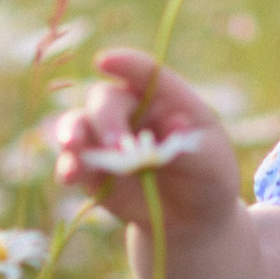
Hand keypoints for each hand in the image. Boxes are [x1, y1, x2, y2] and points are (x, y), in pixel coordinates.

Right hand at [52, 49, 244, 236]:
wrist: (190, 216)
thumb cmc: (207, 176)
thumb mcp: (211, 163)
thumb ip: (191, 147)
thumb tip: (175, 125)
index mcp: (164, 98)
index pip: (145, 73)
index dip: (125, 64)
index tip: (105, 62)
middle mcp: (130, 111)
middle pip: (105, 99)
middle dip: (106, 119)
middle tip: (118, 147)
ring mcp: (105, 139)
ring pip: (77, 124)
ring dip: (72, 133)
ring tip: (73, 146)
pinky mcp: (90, 169)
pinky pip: (71, 162)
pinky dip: (68, 166)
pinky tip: (71, 175)